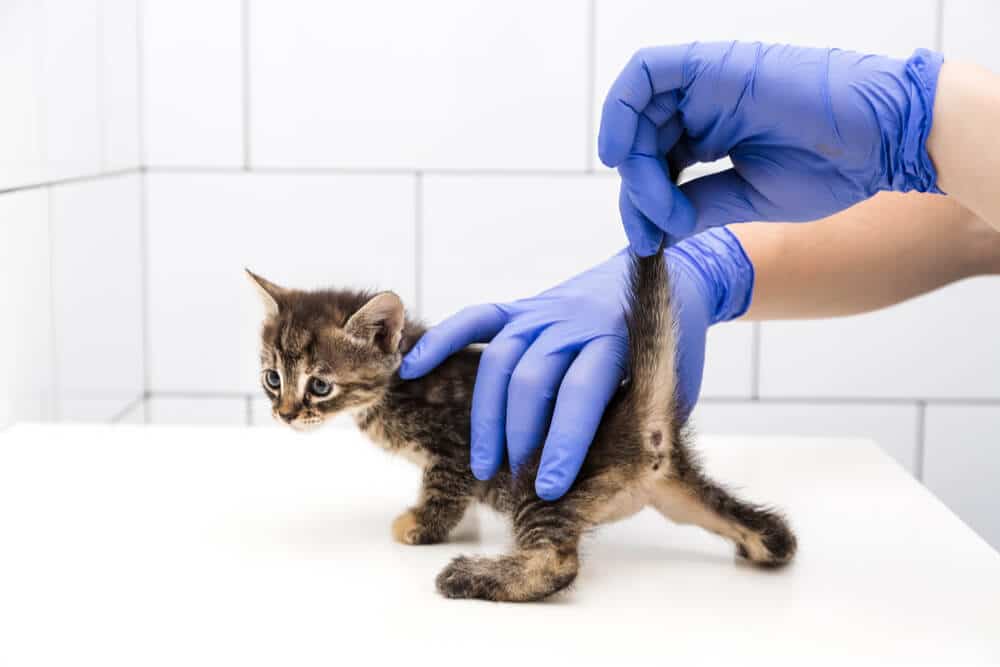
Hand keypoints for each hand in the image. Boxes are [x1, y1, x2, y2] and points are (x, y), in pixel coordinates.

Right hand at [399, 228, 753, 499]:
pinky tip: (413, 368)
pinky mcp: (521, 307)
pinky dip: (441, 341)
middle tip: (517, 480)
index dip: (562, 443)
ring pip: (499, 360)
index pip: (579, 394)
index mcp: (615, 340)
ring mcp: (542, 311)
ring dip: (488, 416)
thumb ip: (636, 422)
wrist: (672, 277)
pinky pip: (475, 320)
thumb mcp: (669, 387)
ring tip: (485, 463)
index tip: (549, 486)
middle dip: (520, 437)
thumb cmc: (673, 349)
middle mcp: (572, 321)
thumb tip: (607, 479)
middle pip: (530, 379)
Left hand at [599, 42, 943, 254]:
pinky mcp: (712, 65)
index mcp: (712, 134)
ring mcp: (706, 84)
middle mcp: (703, 106)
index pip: (654, 163)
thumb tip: (656, 229)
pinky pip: (647, 73)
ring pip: (637, 109)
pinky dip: (622, 108)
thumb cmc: (832, 167)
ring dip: (630, 158)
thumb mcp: (748, 197)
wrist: (884, 139)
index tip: (646, 241)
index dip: (641, 203)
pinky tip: (621, 152)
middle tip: (648, 228)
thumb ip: (699, 205)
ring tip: (648, 199)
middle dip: (634, 188)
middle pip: (640, 139)